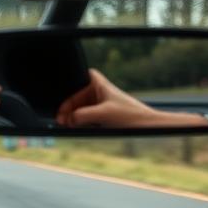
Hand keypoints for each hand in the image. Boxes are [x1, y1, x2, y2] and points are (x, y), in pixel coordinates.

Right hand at [56, 68, 207, 128]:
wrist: (146, 126)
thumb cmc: (129, 115)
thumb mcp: (102, 114)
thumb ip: (82, 115)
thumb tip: (67, 120)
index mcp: (100, 85)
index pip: (80, 78)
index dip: (70, 89)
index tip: (62, 103)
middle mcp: (99, 92)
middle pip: (76, 97)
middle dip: (68, 108)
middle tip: (61, 121)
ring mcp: (100, 105)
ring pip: (79, 109)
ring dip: (73, 117)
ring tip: (67, 126)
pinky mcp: (102, 116)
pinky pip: (85, 118)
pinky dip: (79, 123)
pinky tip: (76, 128)